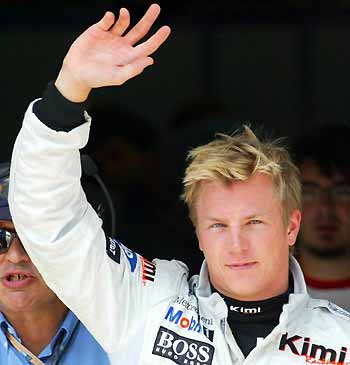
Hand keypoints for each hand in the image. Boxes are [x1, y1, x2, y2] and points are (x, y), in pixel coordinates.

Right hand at [55, 3, 170, 101]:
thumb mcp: (117, 77)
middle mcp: (123, 46)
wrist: (76, 72)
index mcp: (129, 57)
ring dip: (125, 16)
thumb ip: (133, 69)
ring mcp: (111, 37)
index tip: (166, 28)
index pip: (148, 47)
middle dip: (148, 19)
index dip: (158, 38)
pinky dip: (110, 17)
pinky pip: (108, 20)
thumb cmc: (97, 78)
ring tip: (123, 13)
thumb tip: (150, 60)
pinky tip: (109, 18)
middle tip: (156, 7)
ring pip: (124, 22)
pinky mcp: (98, 30)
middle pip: (140, 31)